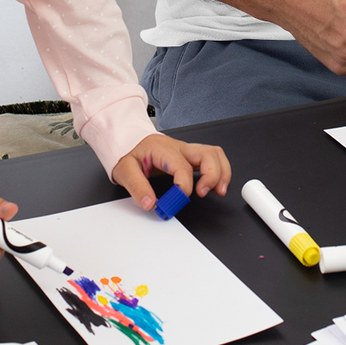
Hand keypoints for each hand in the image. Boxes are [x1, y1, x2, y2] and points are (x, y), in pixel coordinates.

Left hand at [112, 134, 230, 211]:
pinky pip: (212, 158)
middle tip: (203, 193)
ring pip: (214, 154)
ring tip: (219, 190)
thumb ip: (137, 187)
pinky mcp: (190, 157)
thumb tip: (150, 203)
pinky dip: (220, 171)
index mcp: (163, 149)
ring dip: (221, 172)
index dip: (184, 186)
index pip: (182, 166)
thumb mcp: (124, 170)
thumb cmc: (129, 153)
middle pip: (207, 154)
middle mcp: (179, 148)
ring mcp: (187, 151)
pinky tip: (216, 186)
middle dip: (212, 175)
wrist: (129, 141)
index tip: (177, 200)